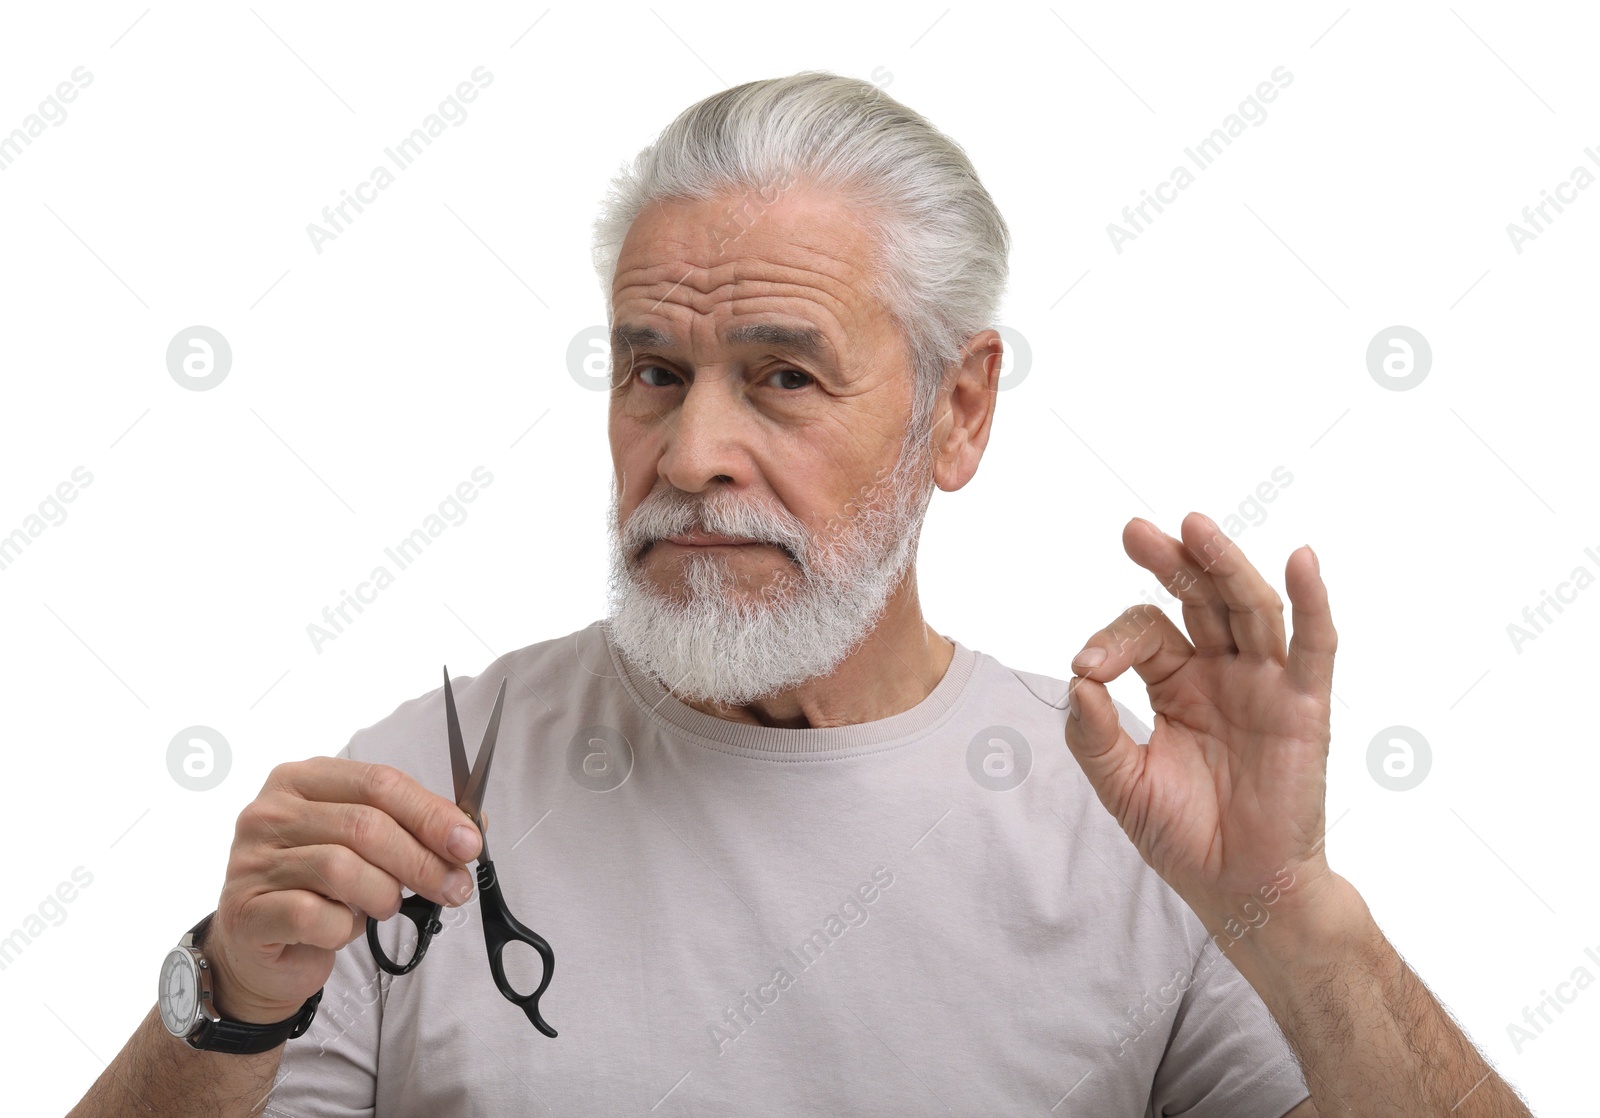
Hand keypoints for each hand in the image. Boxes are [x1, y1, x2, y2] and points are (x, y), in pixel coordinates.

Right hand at [203, 759, 481, 1022]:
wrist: (261, 949)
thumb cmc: (319, 889)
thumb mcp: (367, 847)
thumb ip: (412, 828)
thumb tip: (471, 828)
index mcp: (302, 779)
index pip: (379, 782)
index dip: (431, 813)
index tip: (469, 843)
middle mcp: (270, 813)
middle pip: (365, 825)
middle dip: (422, 860)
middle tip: (454, 887)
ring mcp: (251, 861)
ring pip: (341, 868)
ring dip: (382, 895)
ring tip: (384, 905)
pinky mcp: (246, 911)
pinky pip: (313, 915)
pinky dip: (342, 928)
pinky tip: (341, 927)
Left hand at [1061, 513, 1338, 931]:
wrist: (1238, 889)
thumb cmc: (1184, 836)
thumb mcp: (1123, 785)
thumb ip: (1095, 737)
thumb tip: (1077, 682)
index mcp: (1178, 683)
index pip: (1147, 634)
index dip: (1114, 641)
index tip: (1088, 665)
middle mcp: (1223, 672)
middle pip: (1200, 600)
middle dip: (1170, 564)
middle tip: (1135, 531)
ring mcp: (1266, 685)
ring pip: (1249, 609)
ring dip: (1224, 565)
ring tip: (1194, 527)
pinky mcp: (1305, 709)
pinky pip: (1315, 648)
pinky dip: (1313, 602)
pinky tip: (1303, 561)